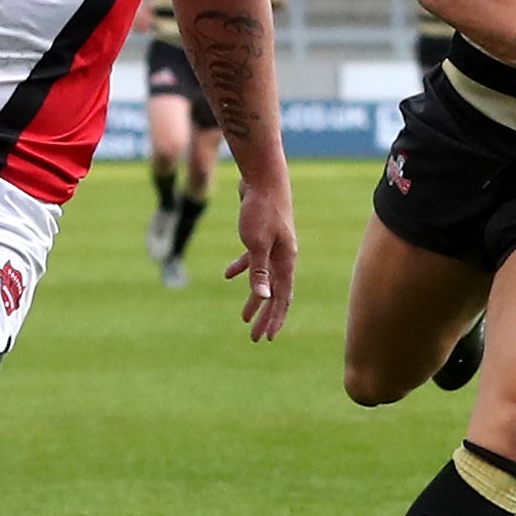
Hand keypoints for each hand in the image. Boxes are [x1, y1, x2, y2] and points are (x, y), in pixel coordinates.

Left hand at [225, 175, 298, 341]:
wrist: (263, 177)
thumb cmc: (261, 209)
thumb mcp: (257, 243)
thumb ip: (259, 271)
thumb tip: (264, 298)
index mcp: (286, 261)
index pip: (282, 298)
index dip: (275, 319)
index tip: (267, 338)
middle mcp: (284, 256)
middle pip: (275, 293)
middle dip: (265, 316)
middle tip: (255, 336)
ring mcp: (274, 246)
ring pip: (264, 279)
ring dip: (255, 297)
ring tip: (244, 316)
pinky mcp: (261, 235)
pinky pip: (253, 259)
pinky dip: (242, 269)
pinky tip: (228, 275)